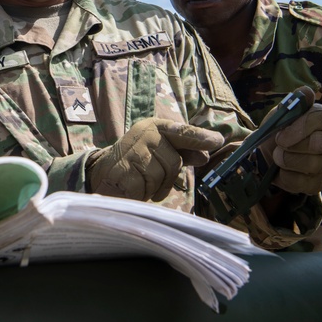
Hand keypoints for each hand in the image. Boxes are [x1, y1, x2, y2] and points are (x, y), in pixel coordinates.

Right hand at [86, 117, 223, 201]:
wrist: (103, 171)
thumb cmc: (138, 161)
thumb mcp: (161, 152)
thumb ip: (183, 152)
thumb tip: (205, 154)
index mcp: (157, 127)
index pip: (182, 131)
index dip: (200, 137)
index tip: (218, 140)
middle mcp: (145, 134)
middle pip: (173, 162)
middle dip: (167, 178)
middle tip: (153, 179)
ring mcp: (132, 150)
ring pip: (158, 177)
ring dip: (153, 187)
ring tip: (140, 182)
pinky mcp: (121, 169)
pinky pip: (143, 188)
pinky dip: (140, 194)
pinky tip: (131, 188)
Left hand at [260, 103, 321, 195]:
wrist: (269, 151)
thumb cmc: (280, 128)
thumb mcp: (283, 112)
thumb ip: (294, 101)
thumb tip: (306, 92)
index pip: (319, 119)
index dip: (299, 128)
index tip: (280, 135)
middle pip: (318, 144)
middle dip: (293, 146)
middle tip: (278, 144)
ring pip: (312, 165)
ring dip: (287, 160)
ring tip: (277, 156)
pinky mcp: (317, 183)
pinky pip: (302, 184)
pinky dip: (286, 177)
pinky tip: (281, 170)